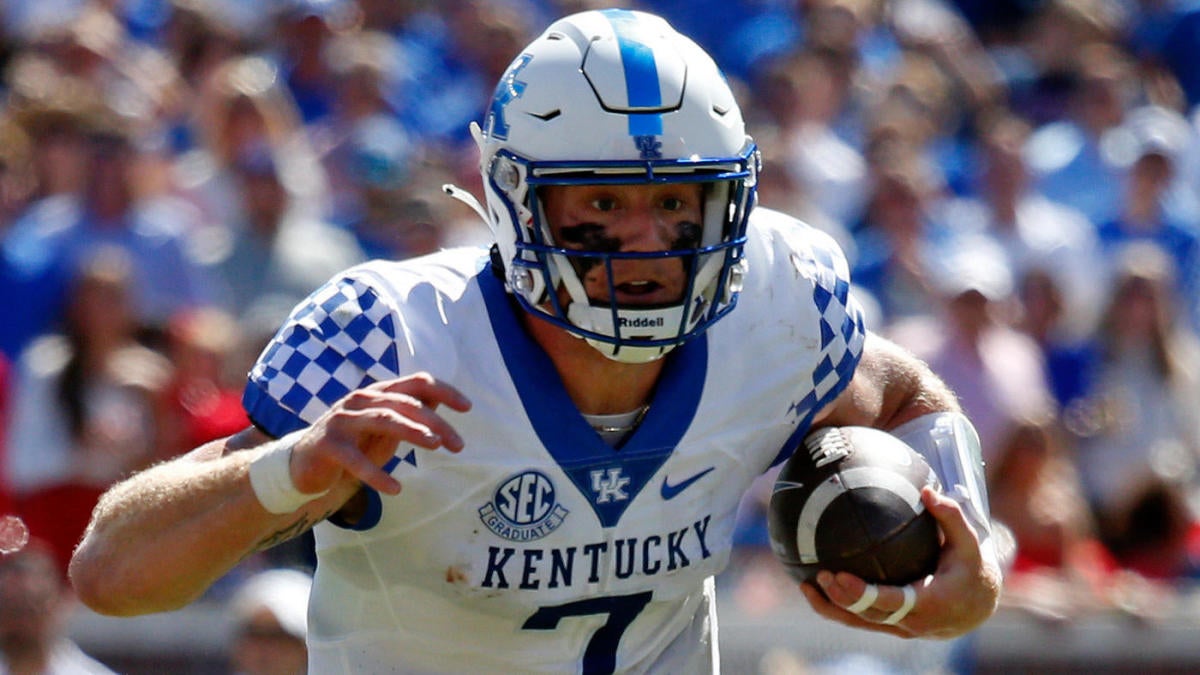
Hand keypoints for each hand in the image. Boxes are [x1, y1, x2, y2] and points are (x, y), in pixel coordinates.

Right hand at [287, 373, 471, 496]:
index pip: (416, 382)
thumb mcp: (386, 429)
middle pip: (406, 403)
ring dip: (412, 432)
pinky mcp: (328, 446)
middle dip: (435, 422)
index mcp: (378, 393)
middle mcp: (361, 400)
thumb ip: (410, 413)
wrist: (305, 466)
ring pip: (384, 419)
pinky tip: (395, 489)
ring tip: (435, 445)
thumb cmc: (353, 445)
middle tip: (458, 445)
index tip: (468, 407)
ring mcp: (342, 420)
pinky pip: (355, 460)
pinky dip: (376, 474)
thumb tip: (442, 400)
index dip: (444, 392)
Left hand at [799, 487, 1001, 638]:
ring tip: (806, 585)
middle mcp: (912, 621)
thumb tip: (928, 490)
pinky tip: (814, 586)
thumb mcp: (970, 542)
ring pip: (859, 622)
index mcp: (930, 602)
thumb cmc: (970, 569)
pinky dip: (836, 607)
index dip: (863, 594)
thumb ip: (952, 516)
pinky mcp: (890, 625)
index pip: (891, 602)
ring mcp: (899, 626)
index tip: (839, 576)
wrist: (977, 606)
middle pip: (869, 615)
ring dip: (831, 607)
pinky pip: (859, 619)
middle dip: (842, 599)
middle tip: (821, 576)